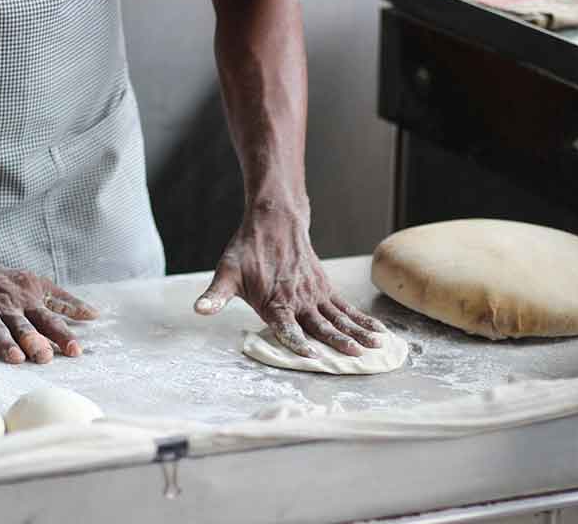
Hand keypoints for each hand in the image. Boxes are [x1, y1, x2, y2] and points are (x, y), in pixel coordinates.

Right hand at [0, 260, 97, 363]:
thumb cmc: (7, 282)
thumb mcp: (39, 286)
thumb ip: (65, 303)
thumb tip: (95, 314)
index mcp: (29, 302)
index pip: (48, 320)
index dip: (62, 335)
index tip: (75, 350)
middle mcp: (8, 306)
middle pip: (23, 326)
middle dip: (34, 341)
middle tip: (45, 357)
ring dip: (6, 342)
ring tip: (15, 358)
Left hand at [194, 205, 389, 356]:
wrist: (274, 221)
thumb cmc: (247, 251)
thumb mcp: (226, 272)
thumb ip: (215, 295)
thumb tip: (199, 309)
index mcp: (274, 301)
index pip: (287, 327)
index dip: (299, 342)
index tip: (313, 355)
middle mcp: (298, 300)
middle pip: (320, 325)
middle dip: (338, 341)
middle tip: (355, 354)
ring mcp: (315, 294)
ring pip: (339, 317)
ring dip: (358, 332)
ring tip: (376, 347)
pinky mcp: (325, 288)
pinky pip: (346, 307)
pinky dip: (362, 320)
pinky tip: (378, 333)